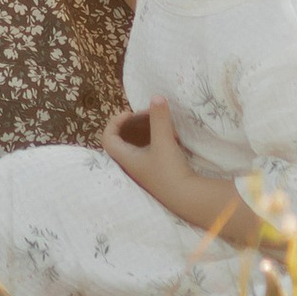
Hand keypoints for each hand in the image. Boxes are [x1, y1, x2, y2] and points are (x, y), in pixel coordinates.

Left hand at [101, 97, 261, 245]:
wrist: (188, 199)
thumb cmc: (169, 170)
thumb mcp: (164, 141)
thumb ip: (159, 118)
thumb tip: (156, 96)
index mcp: (126, 158)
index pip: (108, 138)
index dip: (114, 122)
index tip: (129, 113)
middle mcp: (132, 165)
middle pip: (123, 140)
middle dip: (135, 124)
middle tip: (150, 116)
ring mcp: (145, 171)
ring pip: (139, 146)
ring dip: (149, 133)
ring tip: (166, 127)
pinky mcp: (158, 174)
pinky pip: (151, 153)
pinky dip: (158, 142)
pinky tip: (175, 138)